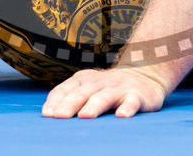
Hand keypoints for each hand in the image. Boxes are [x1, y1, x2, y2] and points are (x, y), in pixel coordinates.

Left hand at [41, 67, 168, 118]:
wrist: (145, 74)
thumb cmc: (108, 87)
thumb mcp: (88, 87)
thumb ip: (71, 97)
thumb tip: (49, 114)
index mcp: (84, 79)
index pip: (66, 89)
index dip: (56, 101)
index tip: (48, 114)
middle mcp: (100, 82)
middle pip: (82, 93)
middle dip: (70, 104)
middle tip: (60, 117)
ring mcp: (119, 88)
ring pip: (104, 96)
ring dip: (94, 106)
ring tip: (85, 116)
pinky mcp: (137, 95)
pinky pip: (131, 101)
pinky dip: (127, 108)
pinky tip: (122, 116)